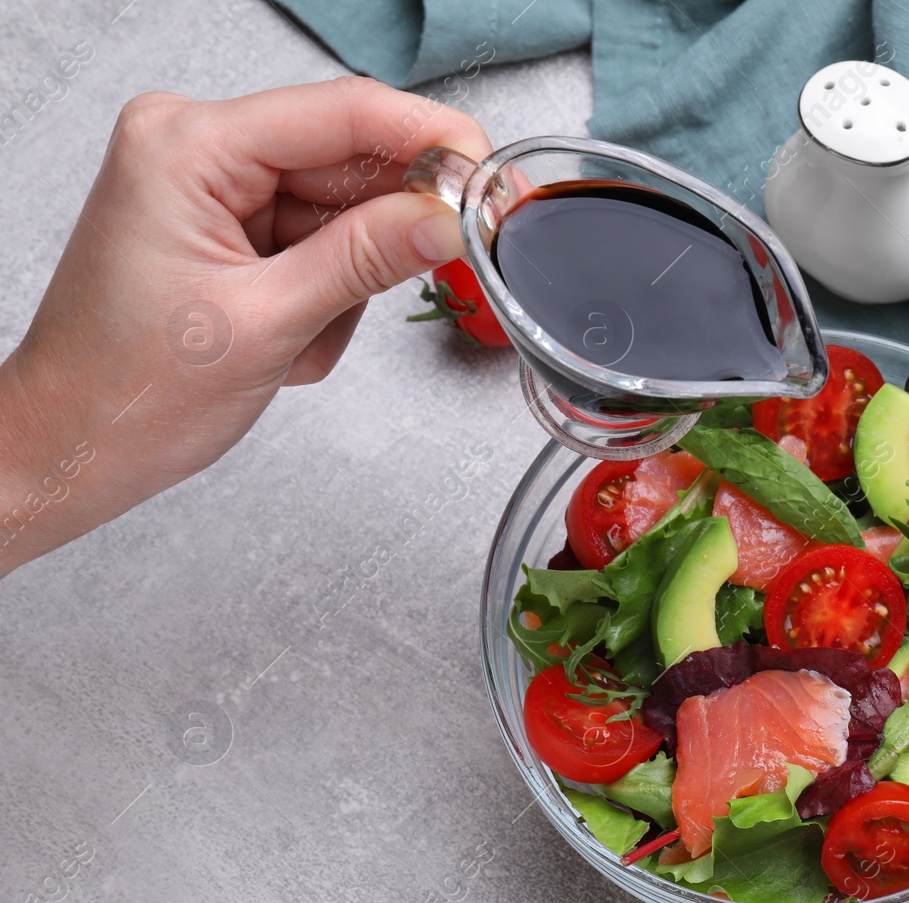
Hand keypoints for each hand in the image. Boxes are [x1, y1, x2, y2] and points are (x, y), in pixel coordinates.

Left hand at [0, 78, 491, 575]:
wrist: (76, 445)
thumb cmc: (129, 393)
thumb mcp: (267, 324)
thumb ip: (366, 260)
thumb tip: (446, 217)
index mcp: (187, 147)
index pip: (343, 114)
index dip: (433, 141)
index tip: (495, 178)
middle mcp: (197, 146)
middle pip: (350, 157)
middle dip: (391, 229)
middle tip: (446, 268)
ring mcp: (213, 182)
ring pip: (344, 205)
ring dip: (350, 279)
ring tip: (303, 336)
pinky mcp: (229, 219)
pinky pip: (321, 236)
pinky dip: (328, 292)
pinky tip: (289, 334)